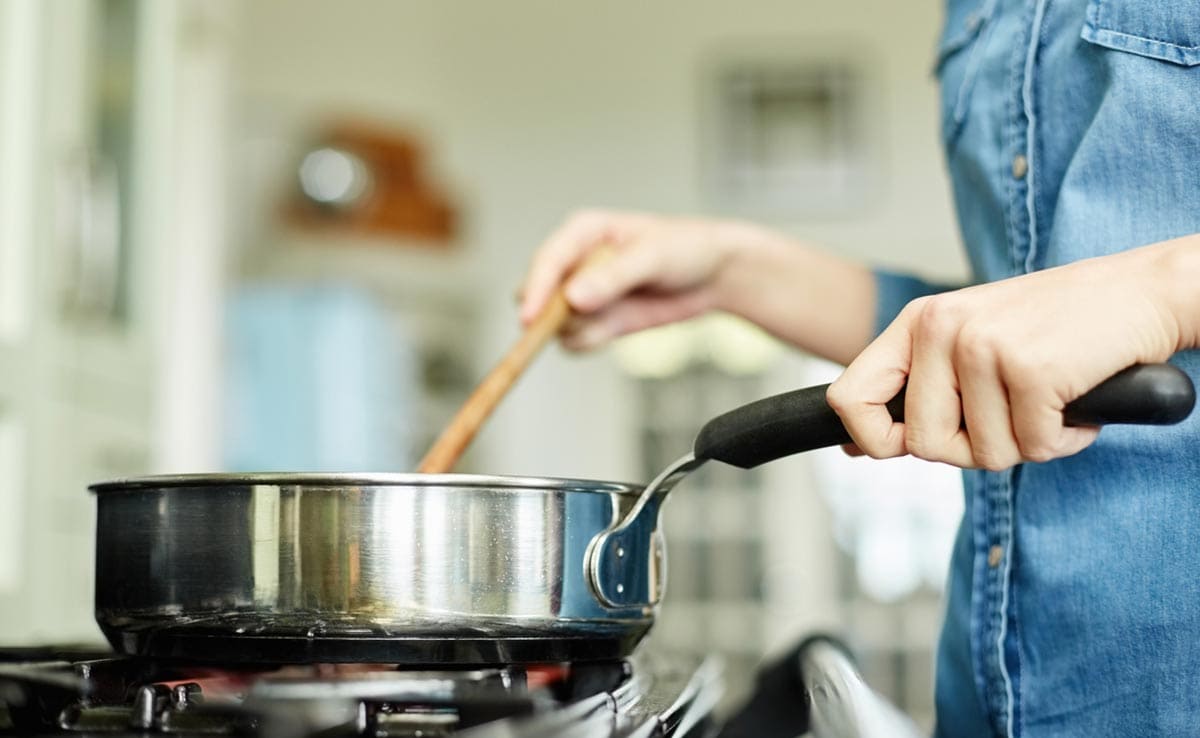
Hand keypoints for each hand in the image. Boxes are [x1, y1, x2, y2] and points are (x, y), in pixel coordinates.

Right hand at [519, 209, 877, 362]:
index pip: (546, 261)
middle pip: (539, 297)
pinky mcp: (596, 320)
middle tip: (586, 320)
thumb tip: (573, 298)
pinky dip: (592, 342)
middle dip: (554, 315)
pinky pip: (576, 341)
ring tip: (617, 317)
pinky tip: (619, 329)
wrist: (715, 274)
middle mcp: (575, 264)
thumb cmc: (686, 249)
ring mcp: (583, 295)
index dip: (536, 290)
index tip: (530, 319)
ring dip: (580, 329)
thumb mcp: (652, 257)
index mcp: (582, 233)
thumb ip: (612, 277)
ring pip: (556, 325)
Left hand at [826, 244, 1190, 469]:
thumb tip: (855, 447)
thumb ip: (915, 389)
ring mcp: (983, 347)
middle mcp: (941, 329)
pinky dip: (1064, 439)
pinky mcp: (1030, 369)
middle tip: (1011, 414)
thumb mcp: (969, 342)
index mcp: (918, 323)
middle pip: (923, 445)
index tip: (900, 448)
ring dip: (1027, 442)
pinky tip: (1075, 400)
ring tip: (1048, 397)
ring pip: (984, 454)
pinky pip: (1034, 449)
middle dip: (973, 448)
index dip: (870, 440)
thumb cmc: (1055, 325)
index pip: (848, 398)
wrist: (1141, 291)